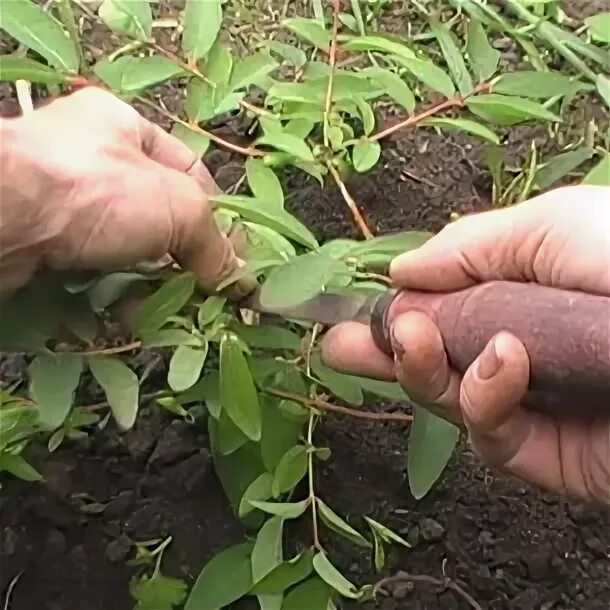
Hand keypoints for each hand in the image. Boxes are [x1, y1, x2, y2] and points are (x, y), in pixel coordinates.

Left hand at [0, 87, 252, 298]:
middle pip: (157, 217)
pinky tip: (134, 319)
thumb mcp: (177, 207)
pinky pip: (90, 273)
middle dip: (184, 260)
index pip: (191, 173)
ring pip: (124, 250)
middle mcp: (90, 161)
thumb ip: (213, 242)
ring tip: (176, 315)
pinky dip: (115, 298)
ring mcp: (60, 204)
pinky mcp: (39, 246)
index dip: (220, 217)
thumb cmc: (94, 191)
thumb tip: (242, 283)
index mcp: (124, 127)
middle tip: (208, 295)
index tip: (237, 259)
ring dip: (152, 286)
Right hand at [322, 186, 609, 503]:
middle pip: (430, 358)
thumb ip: (468, 246)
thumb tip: (400, 269)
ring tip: (409, 336)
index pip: (438, 307)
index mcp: (515, 294)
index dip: (391, 309)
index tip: (344, 311)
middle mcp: (513, 348)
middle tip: (337, 345)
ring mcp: (527, 403)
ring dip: (418, 366)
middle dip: (382, 351)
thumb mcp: (548, 225)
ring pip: (444, 396)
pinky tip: (503, 360)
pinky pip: (487, 430)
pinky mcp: (541, 453)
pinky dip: (483, 394)